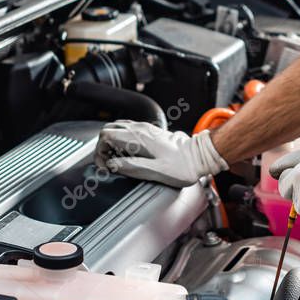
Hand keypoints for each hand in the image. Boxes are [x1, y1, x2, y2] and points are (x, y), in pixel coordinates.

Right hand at [94, 120, 227, 187]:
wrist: (199, 157)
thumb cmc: (181, 166)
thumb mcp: (155, 171)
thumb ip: (131, 167)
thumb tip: (112, 165)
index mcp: (139, 137)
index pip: (106, 135)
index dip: (99, 151)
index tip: (105, 165)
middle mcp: (140, 129)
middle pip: (109, 129)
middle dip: (102, 146)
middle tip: (108, 164)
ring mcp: (145, 129)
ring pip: (118, 128)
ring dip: (111, 143)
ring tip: (117, 160)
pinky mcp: (150, 132)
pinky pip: (128, 131)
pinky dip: (121, 141)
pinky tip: (128, 154)